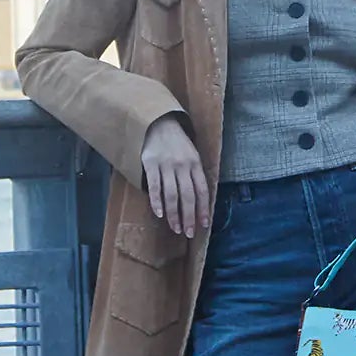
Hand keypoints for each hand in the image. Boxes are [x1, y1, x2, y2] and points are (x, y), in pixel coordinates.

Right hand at [140, 114, 209, 236]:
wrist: (158, 123)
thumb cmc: (177, 143)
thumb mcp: (192, 155)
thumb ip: (195, 175)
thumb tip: (200, 201)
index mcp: (195, 163)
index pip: (202, 190)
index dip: (203, 209)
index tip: (204, 225)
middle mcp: (183, 165)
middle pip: (188, 196)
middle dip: (189, 217)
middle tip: (189, 233)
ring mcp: (166, 165)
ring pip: (172, 195)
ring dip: (174, 214)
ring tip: (176, 228)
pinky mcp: (150, 164)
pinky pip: (154, 187)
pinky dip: (157, 202)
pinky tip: (159, 214)